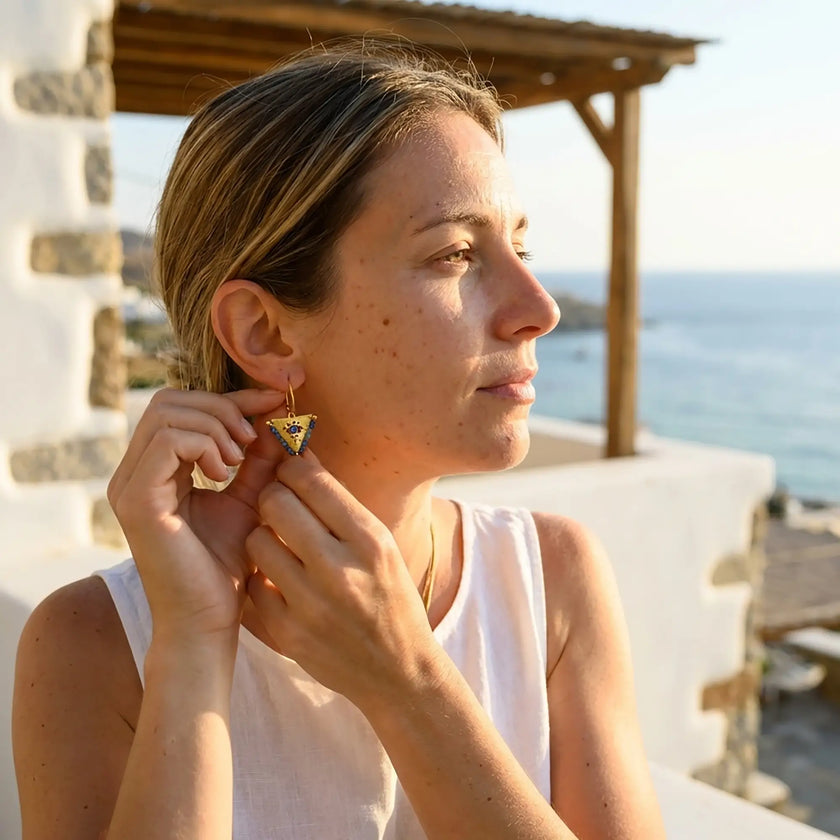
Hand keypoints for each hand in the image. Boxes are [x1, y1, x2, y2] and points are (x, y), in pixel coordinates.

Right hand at [107, 388, 286, 646]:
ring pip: (169, 413)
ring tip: (239, 464)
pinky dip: (206, 446)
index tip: (275, 400)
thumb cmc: (226, 567)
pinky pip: (170, 441)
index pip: (184, 406)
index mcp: (155, 470)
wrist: (208, 622)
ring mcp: (129, 485)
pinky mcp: (137, 500)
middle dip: (223, 408)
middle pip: (171, 400)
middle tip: (251, 442)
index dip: (233, 397)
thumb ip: (260, 459)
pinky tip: (225, 475)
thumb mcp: (249, 499)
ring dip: (217, 428)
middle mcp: (134, 472)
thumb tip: (279, 415)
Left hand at [245, 451, 438, 708]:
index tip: (291, 470)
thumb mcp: (380, 545)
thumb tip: (299, 454)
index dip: (292, 466)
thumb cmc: (390, 596)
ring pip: (255, 540)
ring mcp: (310, 605)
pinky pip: (251, 584)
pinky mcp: (286, 634)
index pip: (311, 480)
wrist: (398, 671)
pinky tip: (278, 580)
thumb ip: (339, 504)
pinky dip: (260, 578)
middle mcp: (340, 570)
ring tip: (279, 544)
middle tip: (279, 504)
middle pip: (275, 503)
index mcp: (370, 541)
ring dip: (263, 536)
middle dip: (273, 496)